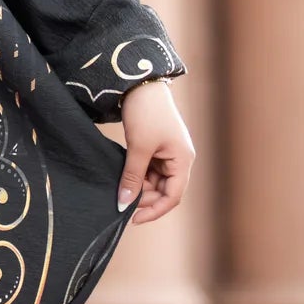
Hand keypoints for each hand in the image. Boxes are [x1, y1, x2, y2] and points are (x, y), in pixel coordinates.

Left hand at [116, 78, 195, 223]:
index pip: (173, 196)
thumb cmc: (146, 113)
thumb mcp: (138, 148)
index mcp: (183, 160)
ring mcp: (168, 155)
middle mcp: (179, 160)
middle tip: (122, 200)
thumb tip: (124, 204)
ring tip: (120, 186)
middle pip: (164, 191)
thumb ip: (132, 178)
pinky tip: (123, 177)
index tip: (133, 218)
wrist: (140, 84)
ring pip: (154, 183)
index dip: (154, 210)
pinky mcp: (156, 149)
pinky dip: (136, 176)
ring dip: (139, 187)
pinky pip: (148, 171)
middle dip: (144, 198)